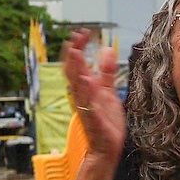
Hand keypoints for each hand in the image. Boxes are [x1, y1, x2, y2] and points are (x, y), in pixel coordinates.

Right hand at [62, 29, 126, 157]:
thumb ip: (106, 72)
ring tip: (75, 53)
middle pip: (72, 72)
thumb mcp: (108, 91)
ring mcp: (86, 107)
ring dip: (75, 69)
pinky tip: (87, 81)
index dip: (77, 47)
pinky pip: (88, 104)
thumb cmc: (106, 120)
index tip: (81, 33)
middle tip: (75, 37)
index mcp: (85, 89)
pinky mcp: (94, 119)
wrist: (107, 146)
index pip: (76, 64)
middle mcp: (82, 96)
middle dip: (73, 54)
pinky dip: (86, 93)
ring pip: (77, 86)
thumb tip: (106, 50)